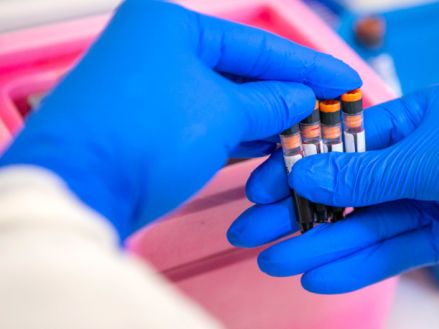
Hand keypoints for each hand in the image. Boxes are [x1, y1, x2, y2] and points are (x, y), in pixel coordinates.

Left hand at [0, 0, 360, 239]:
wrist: (81, 189)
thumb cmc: (146, 136)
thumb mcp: (221, 113)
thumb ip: (270, 103)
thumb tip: (302, 100)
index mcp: (173, 26)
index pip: (259, 45)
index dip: (308, 67)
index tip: (345, 82)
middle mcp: (160, 49)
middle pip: (243, 73)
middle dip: (289, 95)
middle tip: (332, 111)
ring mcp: (155, 89)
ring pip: (228, 101)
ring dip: (268, 119)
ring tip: (311, 131)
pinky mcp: (153, 126)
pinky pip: (211, 124)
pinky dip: (242, 136)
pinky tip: (274, 145)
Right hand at [228, 84, 438, 293]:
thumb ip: (370, 173)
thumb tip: (306, 174)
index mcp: (412, 119)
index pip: (339, 142)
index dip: (297, 166)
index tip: (259, 189)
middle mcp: (412, 156)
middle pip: (342, 187)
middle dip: (296, 211)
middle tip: (250, 234)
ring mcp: (424, 197)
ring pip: (361, 224)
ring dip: (319, 243)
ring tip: (276, 262)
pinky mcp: (438, 234)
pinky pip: (389, 249)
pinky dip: (357, 264)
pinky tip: (320, 276)